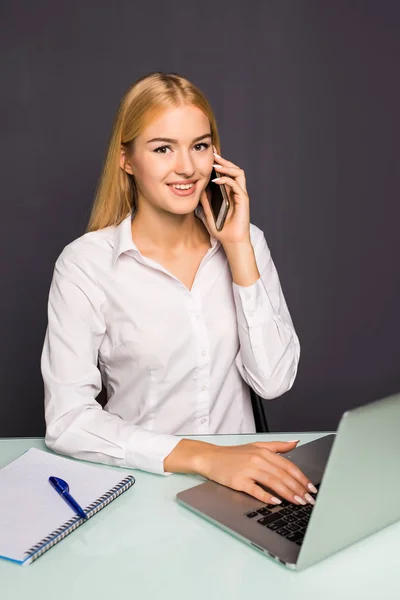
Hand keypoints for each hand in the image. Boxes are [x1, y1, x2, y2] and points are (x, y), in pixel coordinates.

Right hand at [195, 440, 316, 505]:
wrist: (211, 458)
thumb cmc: (233, 454)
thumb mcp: (256, 446)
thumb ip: (277, 446)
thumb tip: (295, 443)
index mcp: (264, 451)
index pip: (288, 465)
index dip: (301, 477)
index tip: (311, 488)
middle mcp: (258, 459)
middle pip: (283, 475)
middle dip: (299, 488)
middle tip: (309, 500)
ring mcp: (248, 470)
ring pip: (273, 482)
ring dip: (288, 493)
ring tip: (299, 502)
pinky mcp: (239, 480)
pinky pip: (256, 489)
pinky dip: (267, 495)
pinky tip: (276, 501)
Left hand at [199, 145, 250, 245]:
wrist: (231, 241)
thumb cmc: (222, 229)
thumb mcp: (208, 213)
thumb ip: (205, 201)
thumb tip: (198, 189)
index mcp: (230, 193)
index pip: (227, 174)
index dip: (219, 164)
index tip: (209, 157)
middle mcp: (237, 192)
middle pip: (234, 169)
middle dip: (224, 161)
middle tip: (213, 154)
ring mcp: (241, 195)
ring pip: (239, 173)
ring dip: (227, 167)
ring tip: (215, 165)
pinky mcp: (243, 200)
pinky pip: (236, 185)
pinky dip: (227, 180)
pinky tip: (217, 180)